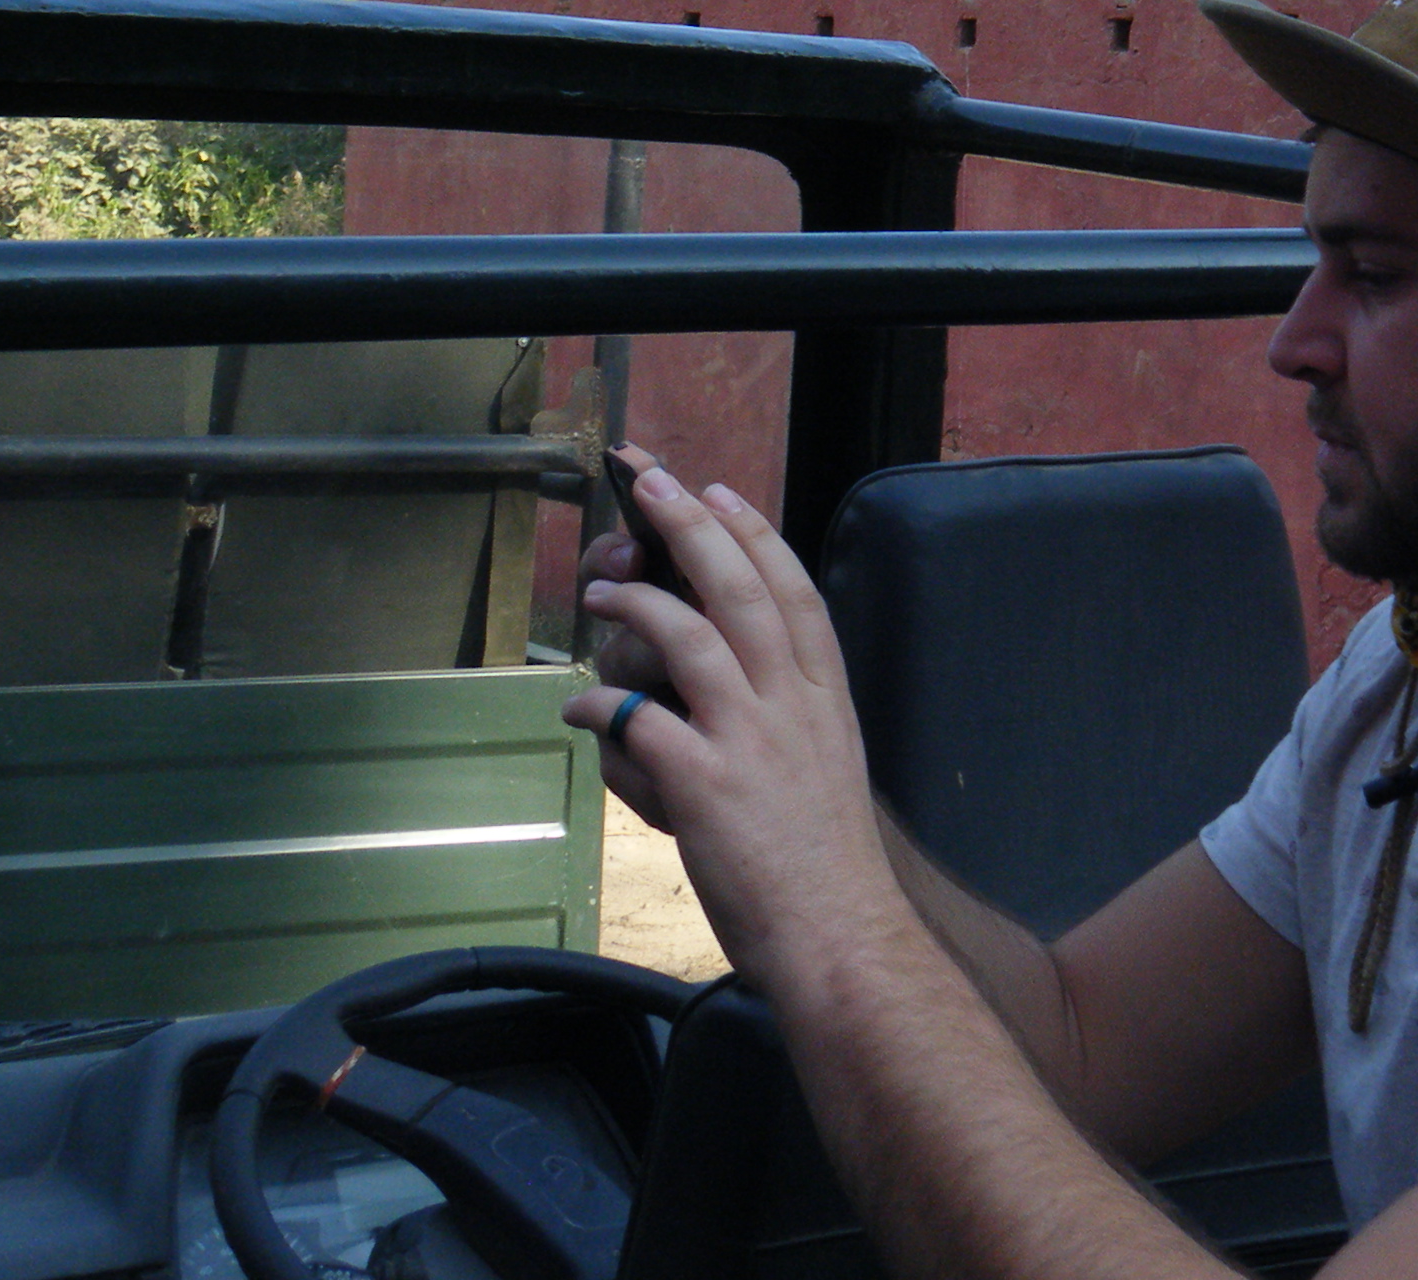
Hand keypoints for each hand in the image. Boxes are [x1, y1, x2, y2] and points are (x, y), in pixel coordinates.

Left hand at [565, 453, 884, 993]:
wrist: (838, 933)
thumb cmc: (824, 861)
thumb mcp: (822, 764)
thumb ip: (780, 714)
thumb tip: (713, 685)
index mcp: (825, 696)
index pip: (792, 590)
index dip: (753, 534)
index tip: (719, 493)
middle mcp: (792, 704)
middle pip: (740, 590)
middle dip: (693, 529)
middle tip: (652, 485)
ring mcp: (749, 741)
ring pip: (690, 638)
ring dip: (636, 607)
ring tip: (600, 592)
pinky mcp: (703, 786)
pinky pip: (638, 723)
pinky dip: (600, 707)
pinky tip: (579, 707)